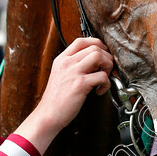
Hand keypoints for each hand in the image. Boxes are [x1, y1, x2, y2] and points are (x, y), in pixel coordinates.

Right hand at [16, 38, 112, 152]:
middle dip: (106, 57)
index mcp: (62, 59)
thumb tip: (95, 61)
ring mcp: (73, 73)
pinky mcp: (80, 85)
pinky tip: (99, 91)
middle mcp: (67, 63)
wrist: (48, 115)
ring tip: (104, 77)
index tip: (103, 53)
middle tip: (106, 69)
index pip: (81, 41)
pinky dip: (106, 84)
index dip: (96, 44)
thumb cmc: (57, 98)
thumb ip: (74, 65)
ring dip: (108, 66)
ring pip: (99, 56)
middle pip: (94, 47)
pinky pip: (102, 76)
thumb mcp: (60, 75)